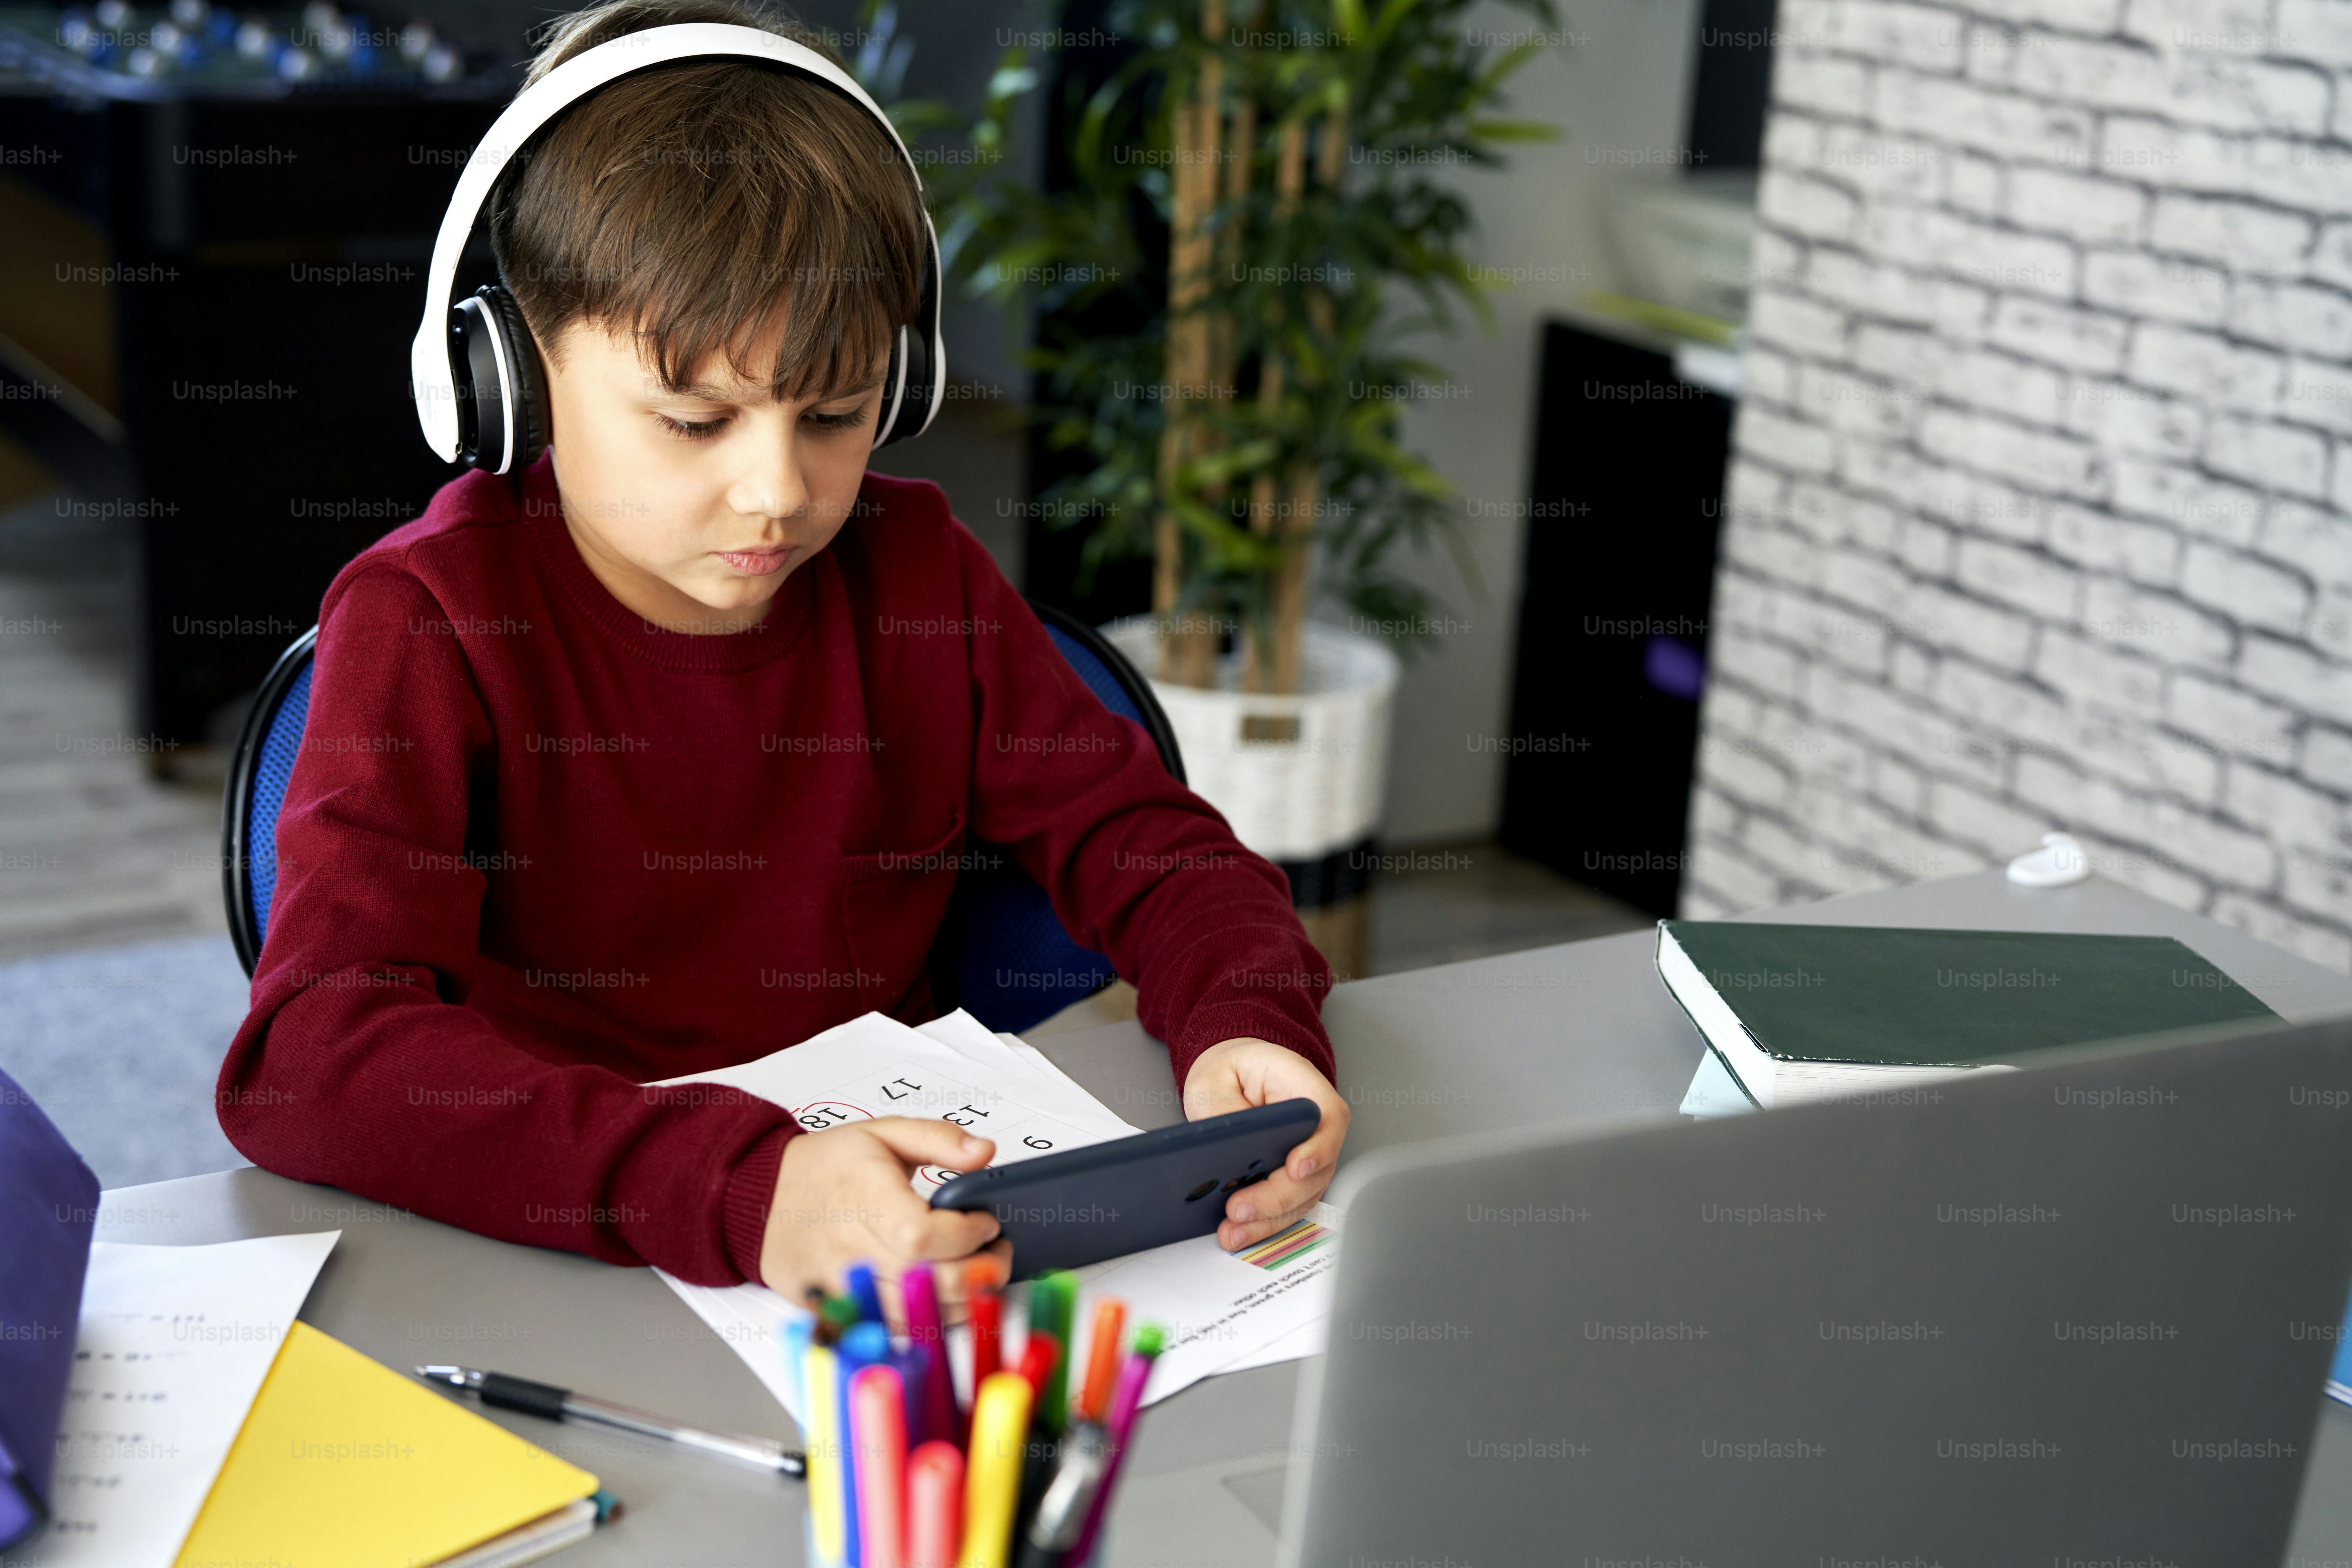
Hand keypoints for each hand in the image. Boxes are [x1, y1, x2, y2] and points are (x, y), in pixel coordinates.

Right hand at [757, 1117, 1012, 1318]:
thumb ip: (938, 1139)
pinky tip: (943, 1300)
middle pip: (921, 1282)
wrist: (762, 1193)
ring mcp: (835, 1282)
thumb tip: (984, 1152)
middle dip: (977, 1275)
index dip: (965, 1236)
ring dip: (958, 1304)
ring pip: (908, 1315)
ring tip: (978, 1279)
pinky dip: (922, 1322)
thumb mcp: (884, 1133)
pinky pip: (884, 1328)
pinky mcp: (830, 1307)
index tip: (986, 1224)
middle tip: (996, 1257)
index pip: (921, 1236)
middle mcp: (847, 1245)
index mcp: (862, 1196)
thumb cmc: (826, 1165)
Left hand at [1183, 1037, 1348, 1250]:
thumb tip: (1228, 1150)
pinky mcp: (1295, 1180)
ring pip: (1303, 1196)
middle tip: (1239, 1208)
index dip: (1317, 1147)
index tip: (1295, 1167)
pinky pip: (1288, 1207)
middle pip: (1316, 1168)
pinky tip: (1237, 1232)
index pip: (1328, 1118)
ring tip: (1232, 1230)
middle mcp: (1317, 1127)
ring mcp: (1310, 1157)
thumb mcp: (1214, 1080)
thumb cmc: (1230, 1072)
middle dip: (1277, 1196)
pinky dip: (1264, 1223)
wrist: (1231, 1077)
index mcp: (1304, 1089)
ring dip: (1268, 1218)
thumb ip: (1225, 1111)